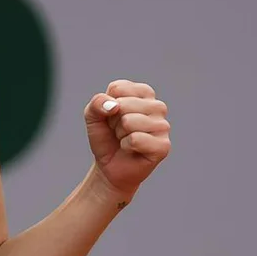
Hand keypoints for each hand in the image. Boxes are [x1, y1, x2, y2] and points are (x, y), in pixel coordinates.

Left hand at [84, 79, 170, 198]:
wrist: (109, 166)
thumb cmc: (106, 138)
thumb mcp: (93, 116)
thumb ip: (97, 102)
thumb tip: (113, 105)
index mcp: (144, 92)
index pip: (117, 88)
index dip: (107, 105)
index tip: (112, 117)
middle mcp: (157, 106)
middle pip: (123, 104)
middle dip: (113, 121)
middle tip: (118, 131)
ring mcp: (163, 125)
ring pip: (129, 121)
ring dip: (119, 134)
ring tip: (125, 139)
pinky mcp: (163, 145)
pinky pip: (135, 139)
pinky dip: (125, 146)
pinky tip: (131, 149)